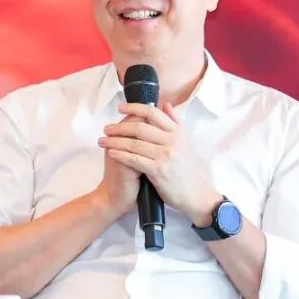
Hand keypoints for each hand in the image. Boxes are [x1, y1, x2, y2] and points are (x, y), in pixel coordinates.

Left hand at [98, 103, 222, 225]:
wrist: (195, 194)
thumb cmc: (187, 169)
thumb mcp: (185, 142)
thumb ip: (175, 122)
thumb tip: (166, 105)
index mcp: (177, 132)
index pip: (153, 113)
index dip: (134, 108)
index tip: (120, 108)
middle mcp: (172, 141)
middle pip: (140, 127)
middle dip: (119, 127)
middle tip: (106, 128)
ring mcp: (165, 155)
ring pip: (134, 143)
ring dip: (115, 141)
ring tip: (102, 141)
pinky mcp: (158, 170)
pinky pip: (134, 160)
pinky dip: (121, 155)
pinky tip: (111, 153)